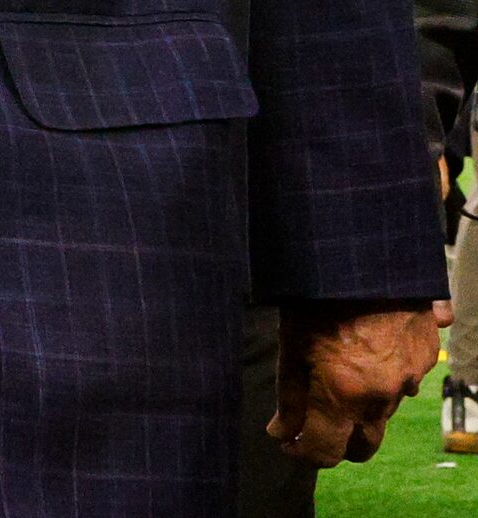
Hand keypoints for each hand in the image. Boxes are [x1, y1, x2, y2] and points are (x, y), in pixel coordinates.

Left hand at [270, 298, 442, 465]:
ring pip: (384, 413)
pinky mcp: (425, 356)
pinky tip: (366, 354)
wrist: (362, 252)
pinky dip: (385, 379)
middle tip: (313, 424)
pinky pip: (405, 382)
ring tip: (336, 378)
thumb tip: (281, 433)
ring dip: (360, 409)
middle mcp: (381, 393)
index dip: (303, 454)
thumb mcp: (290, 342)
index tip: (288, 443)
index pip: (326, 452)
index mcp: (342, 392)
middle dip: (338, 443)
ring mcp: (409, 377)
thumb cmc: (316, 292)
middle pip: (363, 445)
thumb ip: (289, 395)